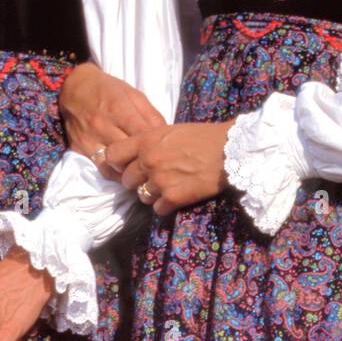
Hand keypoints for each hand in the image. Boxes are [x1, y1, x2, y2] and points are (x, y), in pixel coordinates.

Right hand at [59, 62, 166, 177]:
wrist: (73, 89)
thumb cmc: (108, 90)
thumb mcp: (133, 95)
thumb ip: (151, 114)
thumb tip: (167, 135)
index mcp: (119, 109)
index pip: (144, 135)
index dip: (158, 146)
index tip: (167, 151)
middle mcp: (103, 126)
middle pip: (131, 153)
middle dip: (147, 160)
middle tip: (158, 165)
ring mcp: (90, 139)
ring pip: (117, 166)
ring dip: (132, 171)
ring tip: (144, 172)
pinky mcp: (80, 149)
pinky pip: (102, 170)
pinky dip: (117, 174)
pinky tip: (126, 172)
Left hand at [105, 121, 230, 216]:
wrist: (229, 150)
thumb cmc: (203, 136)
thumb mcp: (171, 131)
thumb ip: (150, 142)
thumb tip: (136, 154)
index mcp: (146, 140)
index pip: (112, 155)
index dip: (115, 163)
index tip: (123, 166)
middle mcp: (148, 161)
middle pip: (126, 180)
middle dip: (137, 181)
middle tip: (154, 178)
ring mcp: (160, 180)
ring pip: (141, 197)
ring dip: (152, 194)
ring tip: (168, 186)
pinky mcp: (173, 197)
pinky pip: (157, 209)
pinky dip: (166, 205)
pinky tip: (178, 196)